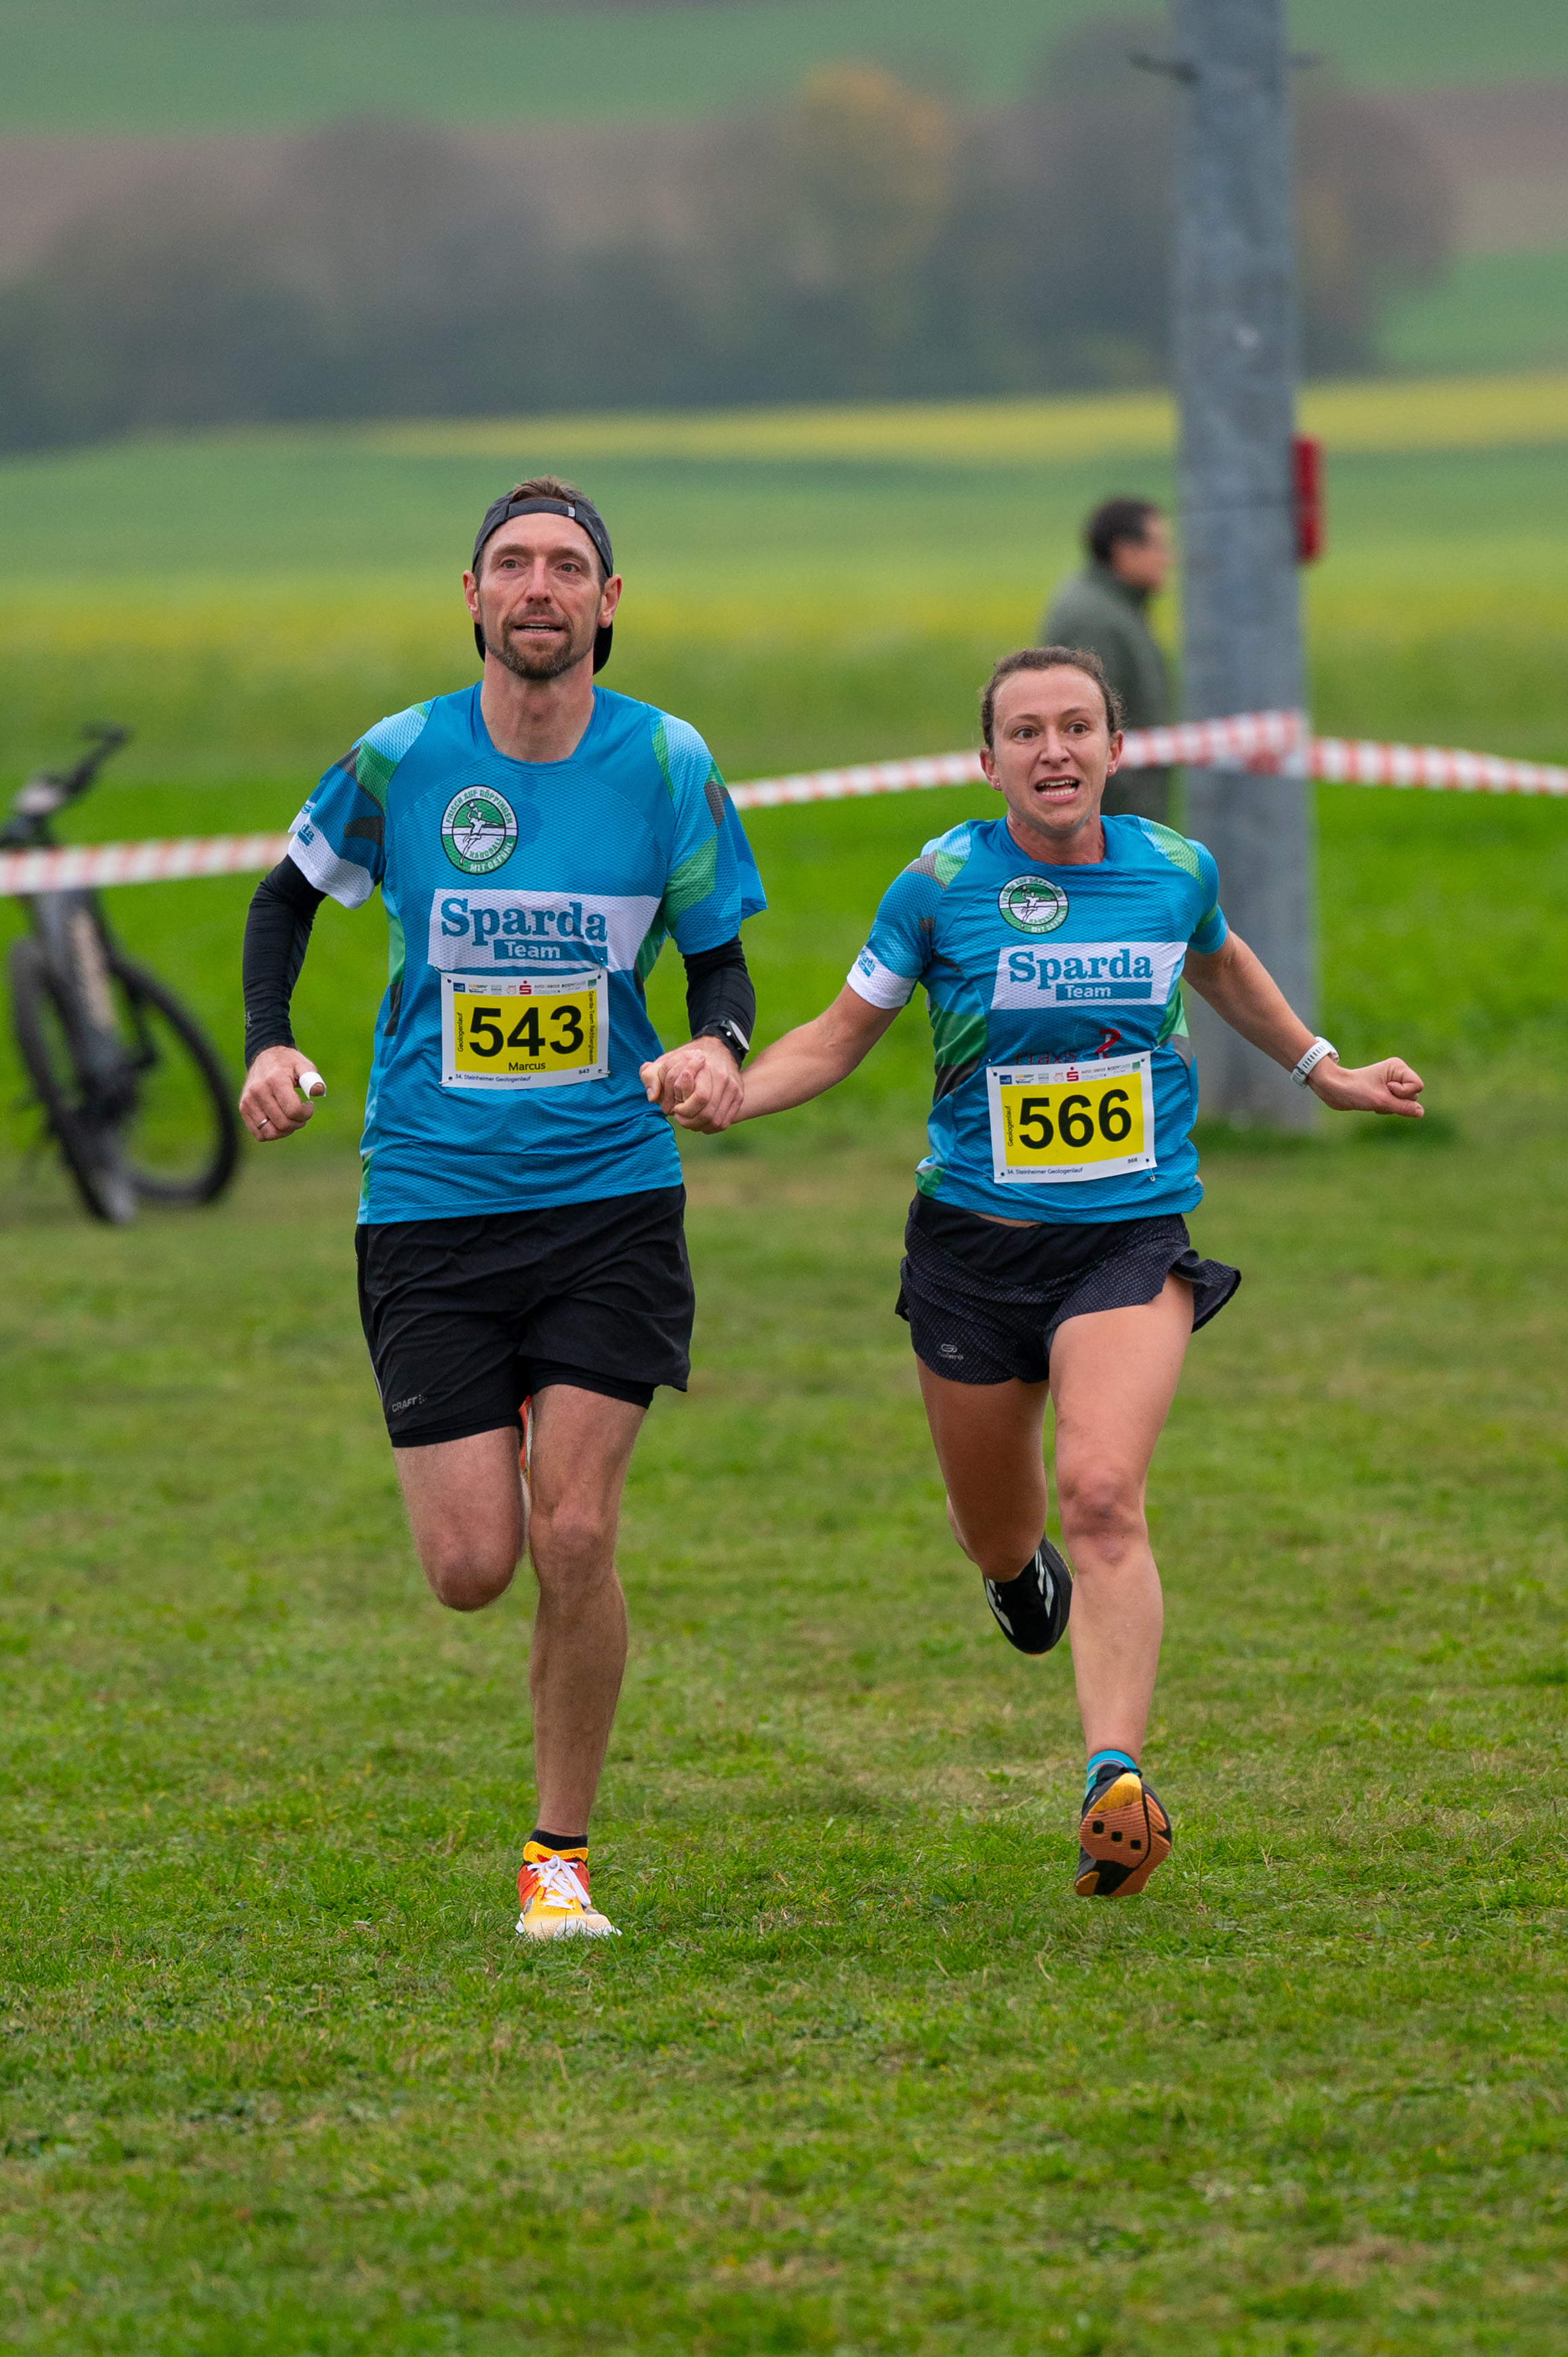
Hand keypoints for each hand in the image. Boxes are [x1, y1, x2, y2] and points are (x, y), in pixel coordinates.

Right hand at [239, 1045, 321, 1142]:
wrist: (264, 1056)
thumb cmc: (288, 1063)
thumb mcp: (303, 1065)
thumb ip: (312, 1078)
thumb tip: (318, 1091)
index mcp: (274, 1080)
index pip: (293, 1110)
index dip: (307, 1113)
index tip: (309, 1105)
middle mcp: (258, 1091)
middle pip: (283, 1124)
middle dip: (299, 1123)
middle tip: (303, 1113)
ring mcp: (248, 1101)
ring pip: (270, 1133)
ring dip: (286, 1131)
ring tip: (291, 1119)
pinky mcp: (243, 1108)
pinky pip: (260, 1134)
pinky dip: (273, 1133)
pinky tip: (280, 1122)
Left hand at [639, 1036, 742, 1133]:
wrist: (717, 1049)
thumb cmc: (686, 1059)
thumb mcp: (665, 1062)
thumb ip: (651, 1076)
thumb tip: (653, 1097)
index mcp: (704, 1066)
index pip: (697, 1097)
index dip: (680, 1108)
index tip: (674, 1107)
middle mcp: (722, 1077)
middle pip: (706, 1113)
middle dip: (688, 1120)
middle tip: (680, 1116)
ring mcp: (733, 1088)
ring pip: (715, 1121)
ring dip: (698, 1126)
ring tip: (688, 1120)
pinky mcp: (738, 1097)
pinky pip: (724, 1122)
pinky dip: (709, 1127)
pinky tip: (700, 1121)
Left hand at [1309, 1054, 1424, 1117]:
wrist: (1333, 1089)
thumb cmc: (1355, 1091)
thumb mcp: (1381, 1101)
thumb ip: (1404, 1108)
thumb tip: (1421, 1112)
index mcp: (1398, 1067)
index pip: (1417, 1086)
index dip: (1403, 1093)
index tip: (1386, 1088)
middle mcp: (1397, 1073)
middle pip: (1412, 1095)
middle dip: (1396, 1101)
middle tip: (1378, 1096)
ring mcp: (1392, 1082)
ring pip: (1404, 1102)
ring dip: (1390, 1107)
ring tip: (1373, 1100)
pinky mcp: (1386, 1090)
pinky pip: (1396, 1105)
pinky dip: (1386, 1108)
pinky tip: (1373, 1104)